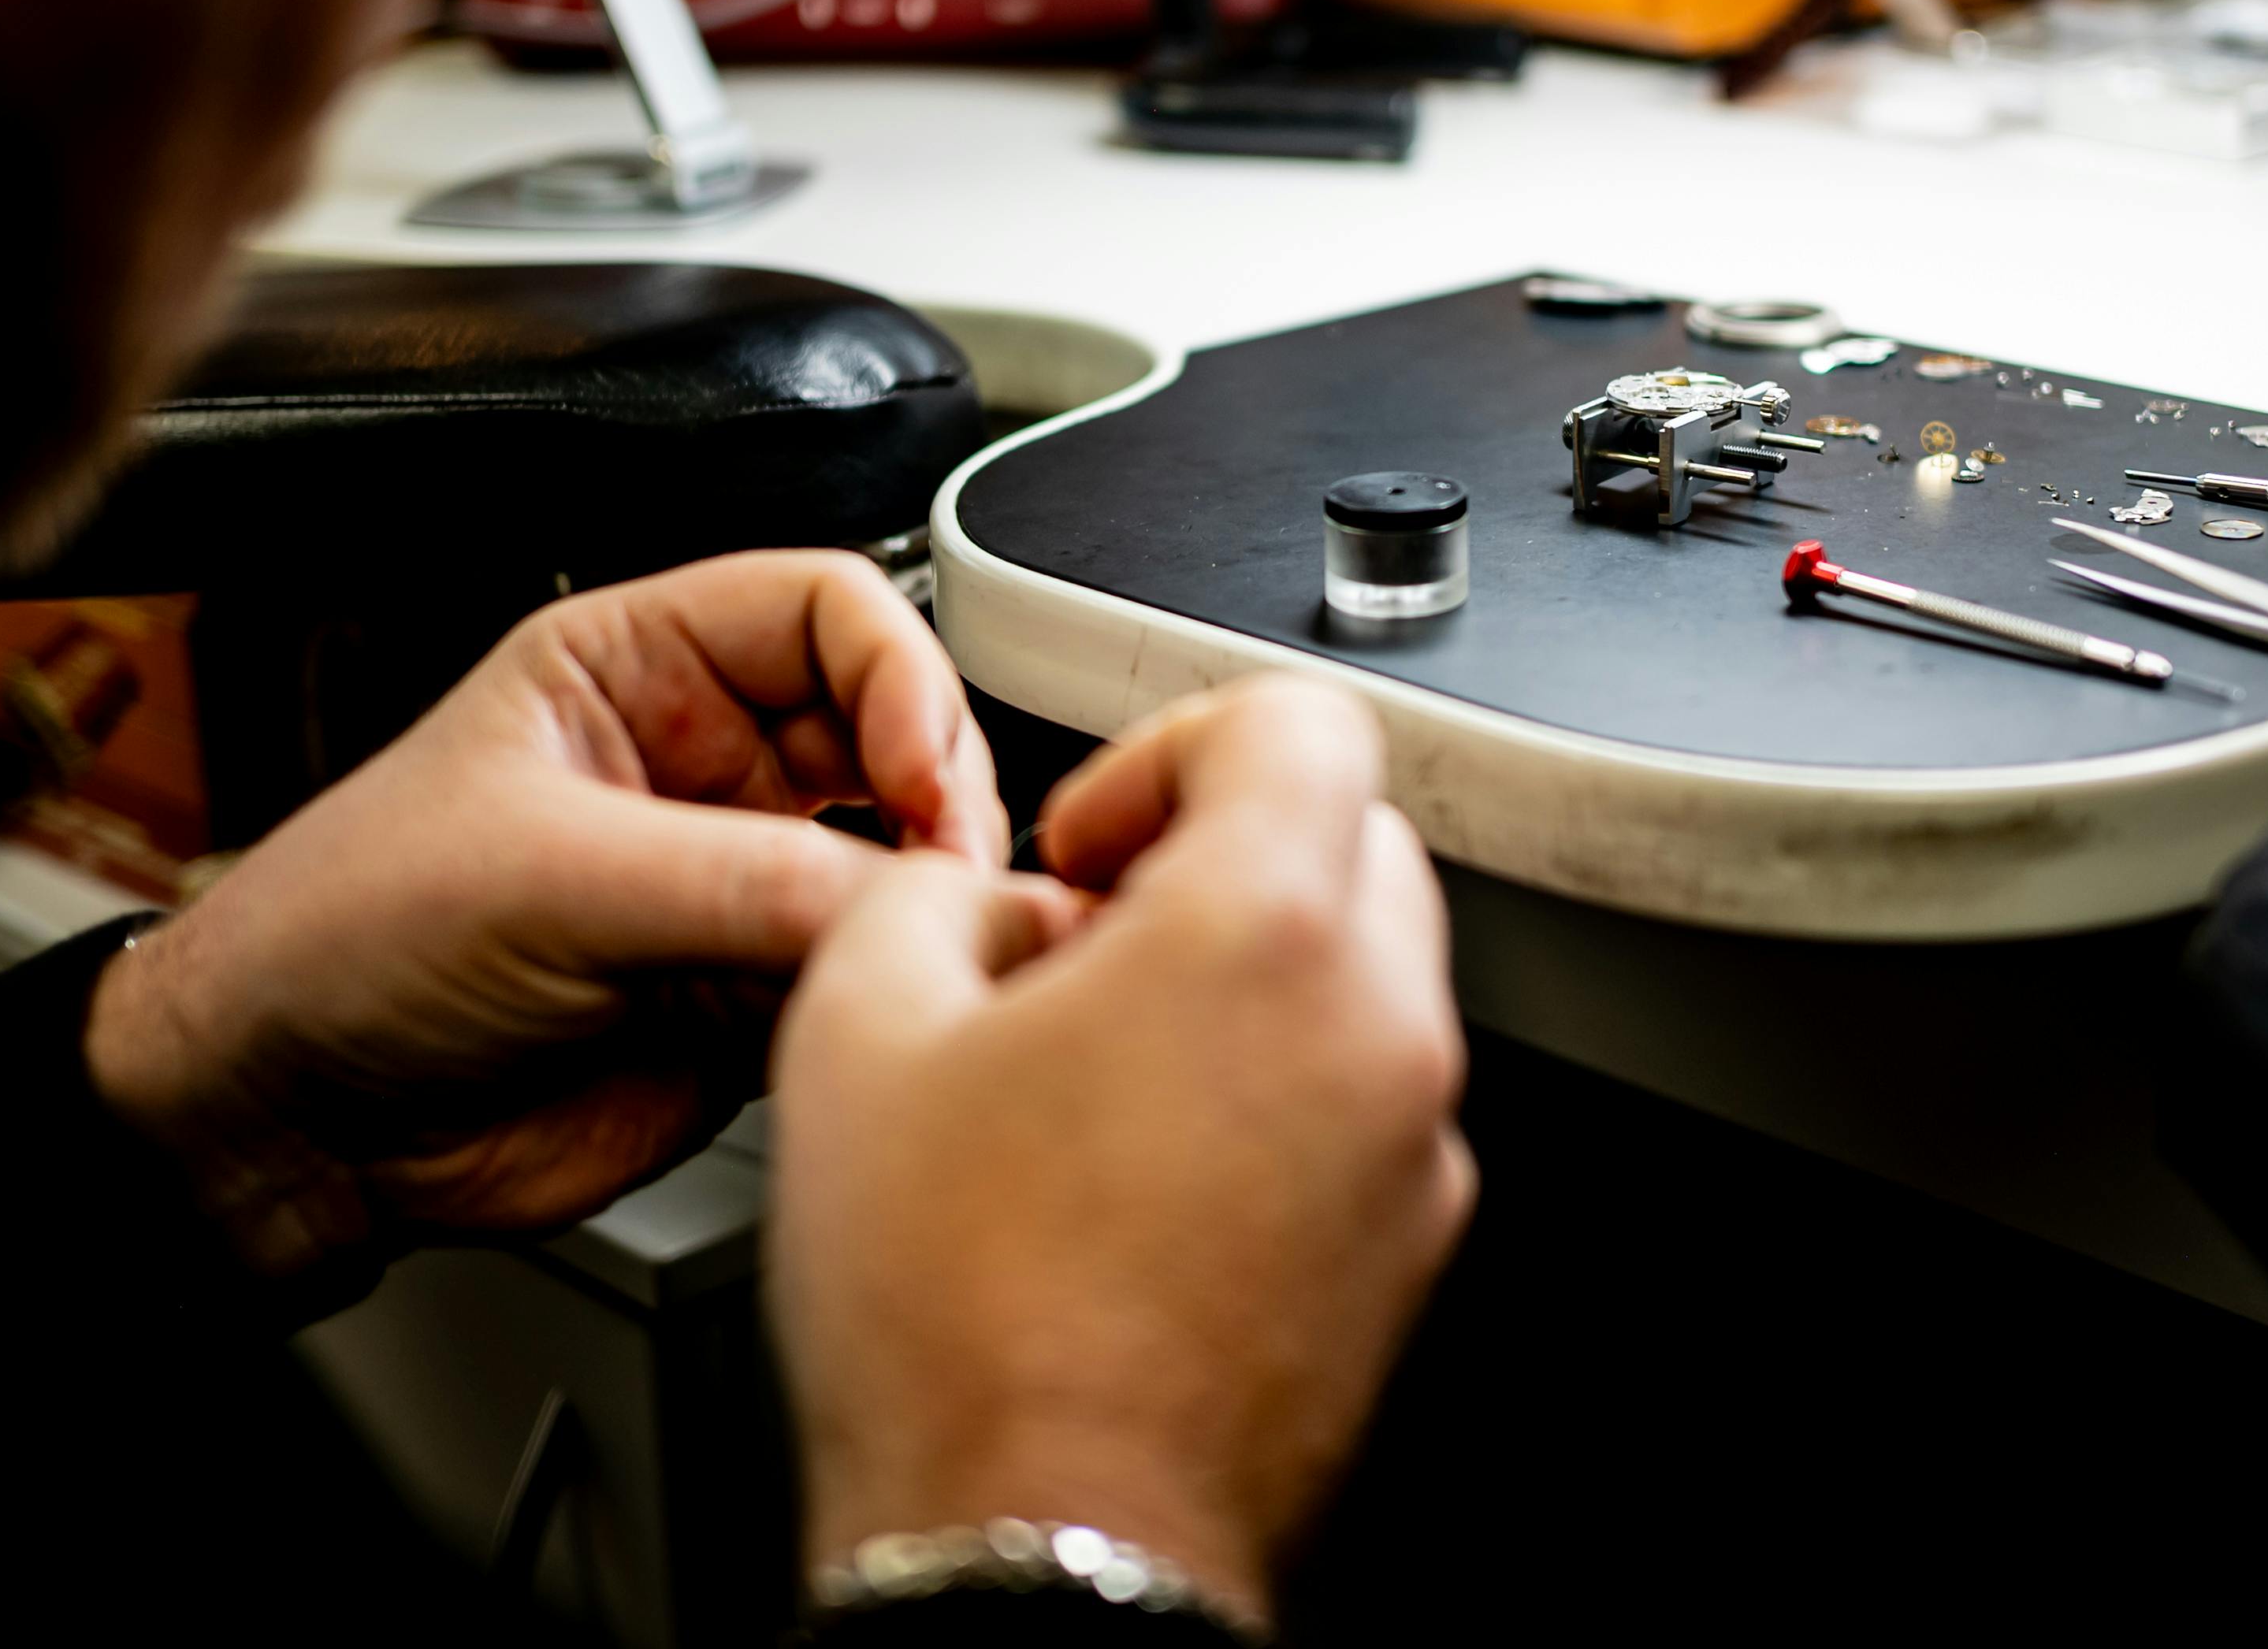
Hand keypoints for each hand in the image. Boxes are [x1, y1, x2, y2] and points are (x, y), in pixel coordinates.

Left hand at [85, 551, 1003, 1278]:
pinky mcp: (752, 1005)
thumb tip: (907, 894)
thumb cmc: (339, 941)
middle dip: (941, 799)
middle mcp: (707, 765)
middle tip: (943, 879)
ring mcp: (736, 886)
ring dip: (935, 907)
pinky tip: (889, 1013)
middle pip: (898, 734)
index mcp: (641, 668)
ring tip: (927, 954)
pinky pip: (872, 980)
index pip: (834, 611)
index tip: (915, 777)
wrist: (283, 1125)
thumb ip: (738, 879)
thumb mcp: (541, 875)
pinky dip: (902, 996)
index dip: (899, 679)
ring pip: (903, 865)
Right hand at [766, 675, 1474, 1623]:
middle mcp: (1376, 1031)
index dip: (1169, 748)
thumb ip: (929, 893)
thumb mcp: (857, 1026)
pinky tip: (1142, 1180)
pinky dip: (1277, 1101)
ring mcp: (1411, 1153)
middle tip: (1088, 945)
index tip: (1096, 835)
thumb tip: (979, 898)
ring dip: (1249, 985)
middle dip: (1217, 861)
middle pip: (1348, 842)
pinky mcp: (1406, 1257)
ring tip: (1099, 1078)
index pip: (1295, 723)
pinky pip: (1362, 1112)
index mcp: (1264, 933)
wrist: (1037, 1544)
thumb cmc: (960, 1319)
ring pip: (1362, 984)